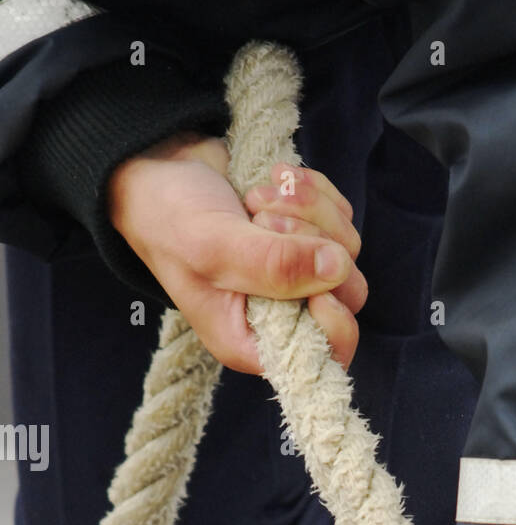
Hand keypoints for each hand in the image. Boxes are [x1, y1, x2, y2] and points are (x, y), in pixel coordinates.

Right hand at [108, 134, 366, 374]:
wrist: (159, 168)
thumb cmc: (171, 219)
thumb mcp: (215, 247)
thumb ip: (273, 265)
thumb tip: (337, 268)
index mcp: (255, 339)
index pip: (325, 356)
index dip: (335, 321)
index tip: (315, 284)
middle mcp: (283, 312)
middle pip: (347, 292)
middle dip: (311, 242)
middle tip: (260, 217)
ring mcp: (299, 272)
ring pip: (347, 248)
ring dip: (307, 210)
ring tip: (255, 196)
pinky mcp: (308, 232)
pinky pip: (340, 215)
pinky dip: (312, 191)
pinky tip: (274, 179)